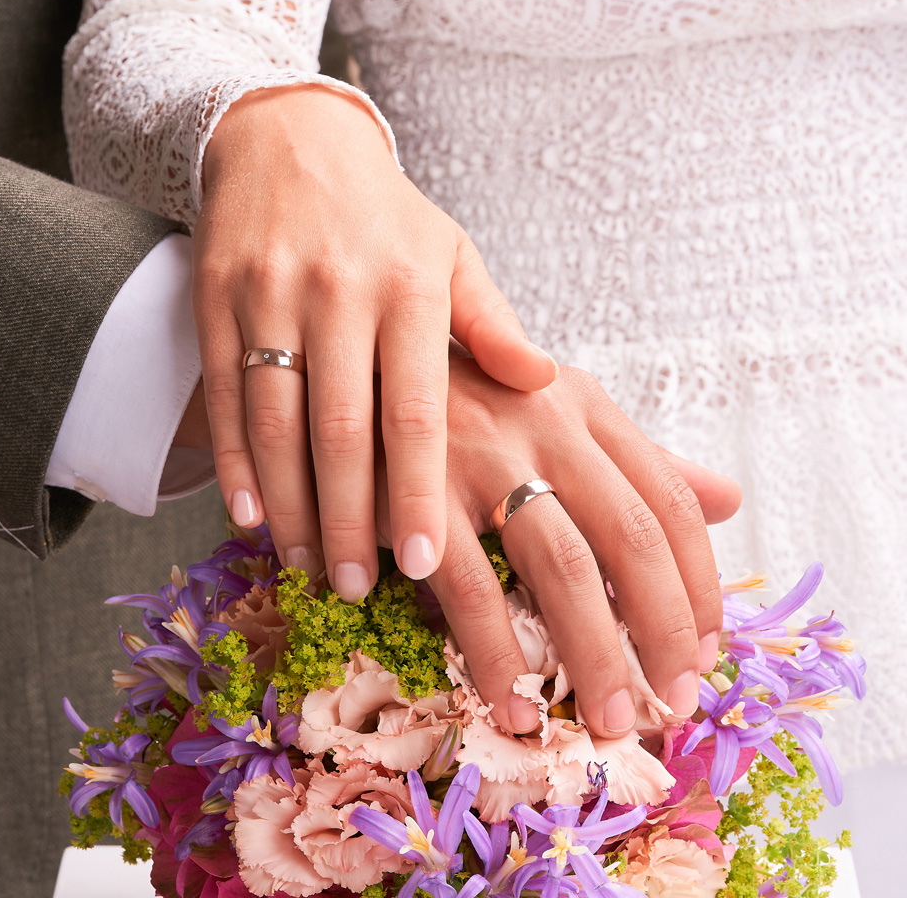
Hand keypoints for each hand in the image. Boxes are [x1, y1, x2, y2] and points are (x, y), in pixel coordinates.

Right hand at [192, 84, 556, 601]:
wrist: (289, 139)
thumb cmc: (385, 216)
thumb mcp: (449, 254)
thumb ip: (491, 324)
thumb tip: (542, 382)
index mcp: (409, 286)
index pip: (416, 409)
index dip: (415, 491)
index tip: (423, 564)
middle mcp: (338, 290)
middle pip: (339, 429)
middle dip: (347, 518)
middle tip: (355, 588)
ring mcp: (269, 293)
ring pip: (275, 419)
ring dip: (288, 504)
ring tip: (306, 565)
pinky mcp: (216, 296)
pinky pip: (224, 392)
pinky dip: (233, 460)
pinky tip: (247, 514)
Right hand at [373, 354, 741, 738]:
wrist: (361, 372)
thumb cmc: (465, 404)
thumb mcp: (556, 411)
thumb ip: (638, 457)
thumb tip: (730, 497)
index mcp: (584, 406)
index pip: (668, 499)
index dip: (698, 583)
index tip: (702, 650)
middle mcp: (544, 424)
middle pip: (631, 538)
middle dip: (662, 631)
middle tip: (672, 701)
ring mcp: (482, 457)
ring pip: (564, 569)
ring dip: (594, 656)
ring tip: (609, 719)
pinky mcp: (421, 496)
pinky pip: (471, 589)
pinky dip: (496, 654)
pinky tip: (511, 701)